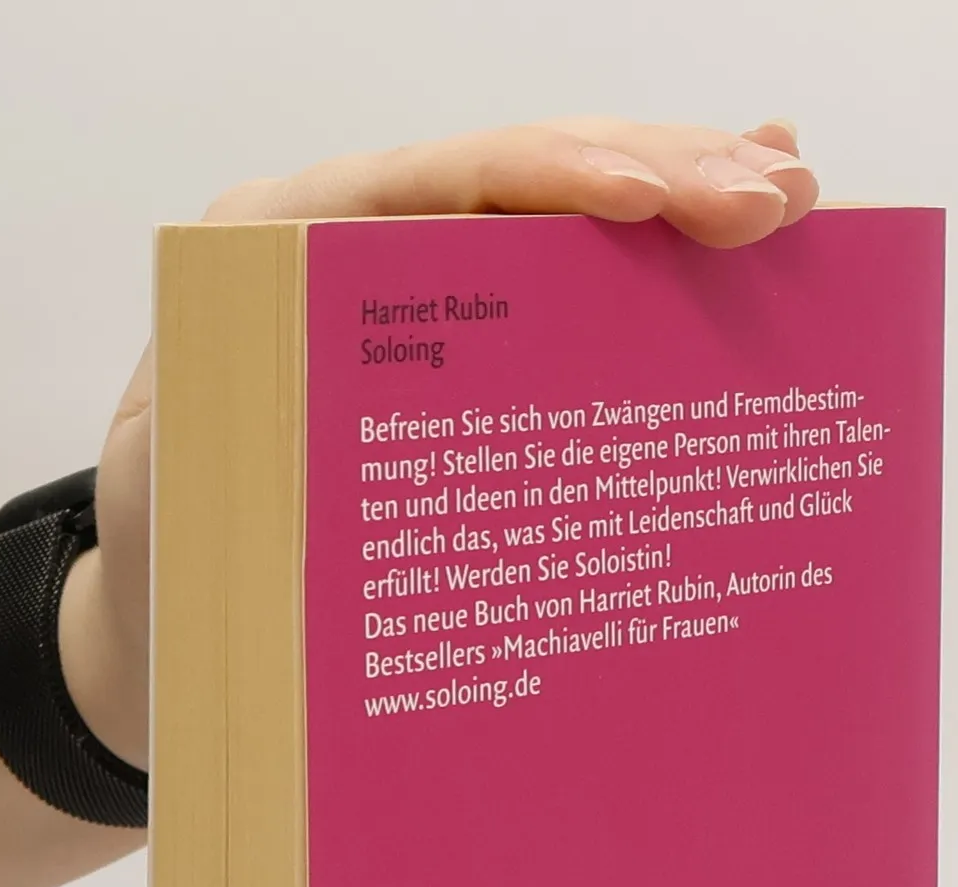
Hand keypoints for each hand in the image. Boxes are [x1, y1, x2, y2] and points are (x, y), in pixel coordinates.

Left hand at [59, 117, 816, 765]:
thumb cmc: (171, 571)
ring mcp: (422, 306)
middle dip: (658, 176)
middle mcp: (356, 254)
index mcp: (281, 252)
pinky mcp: (468, 365)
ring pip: (561, 230)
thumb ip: (245, 413)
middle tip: (776, 197)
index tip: (665, 205)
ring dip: (679, 206)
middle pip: (522, 182)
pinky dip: (654, 275)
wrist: (175, 639)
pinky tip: (737, 240)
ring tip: (786, 192)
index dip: (560, 180)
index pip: (439, 186)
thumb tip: (355, 390)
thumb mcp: (183, 485)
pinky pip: (567, 304)